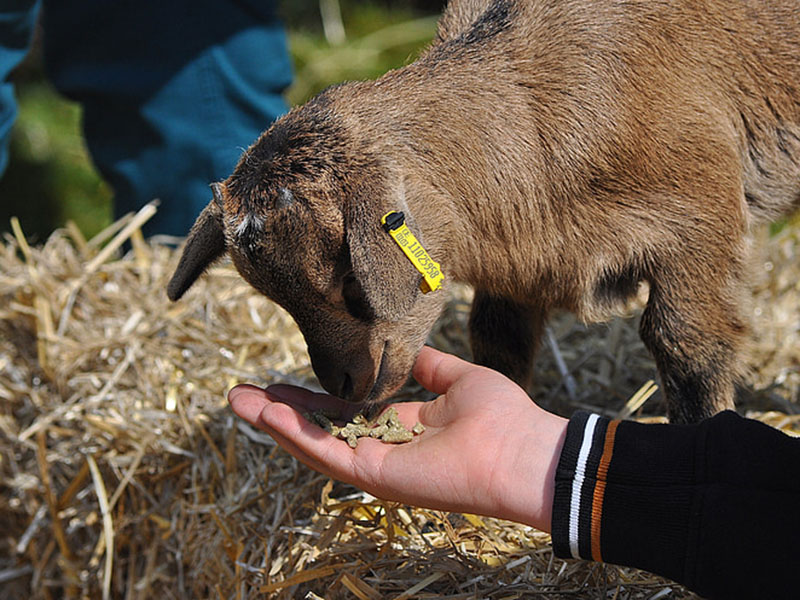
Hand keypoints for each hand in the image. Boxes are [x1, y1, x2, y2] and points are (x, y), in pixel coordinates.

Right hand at [228, 346, 567, 530]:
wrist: (523, 450)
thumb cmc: (501, 416)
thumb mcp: (458, 379)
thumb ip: (429, 367)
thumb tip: (408, 350)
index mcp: (400, 427)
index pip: (344, 413)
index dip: (311, 399)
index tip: (281, 383)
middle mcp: (382, 448)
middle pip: (319, 430)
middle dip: (279, 412)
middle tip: (240, 394)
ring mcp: (375, 465)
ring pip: (312, 444)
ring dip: (274, 423)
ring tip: (237, 402)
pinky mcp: (374, 476)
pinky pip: (326, 455)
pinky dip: (295, 436)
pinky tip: (267, 415)